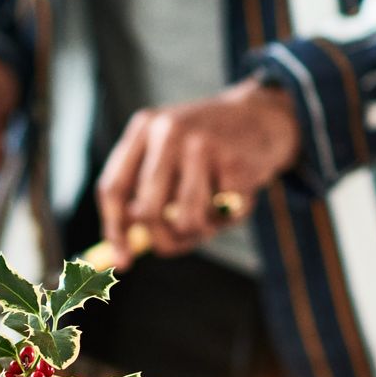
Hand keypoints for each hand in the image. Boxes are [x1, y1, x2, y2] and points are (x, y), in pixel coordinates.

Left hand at [96, 78, 300, 268]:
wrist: (263, 115)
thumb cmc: (204, 148)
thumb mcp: (166, 157)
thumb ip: (141, 198)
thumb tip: (119, 256)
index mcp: (144, 128)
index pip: (112, 188)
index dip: (115, 230)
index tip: (122, 261)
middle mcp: (168, 131)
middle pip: (146, 211)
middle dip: (160, 239)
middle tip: (174, 244)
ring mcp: (203, 144)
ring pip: (184, 220)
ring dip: (198, 231)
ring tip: (210, 214)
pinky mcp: (235, 161)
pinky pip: (220, 217)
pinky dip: (227, 219)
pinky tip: (234, 196)